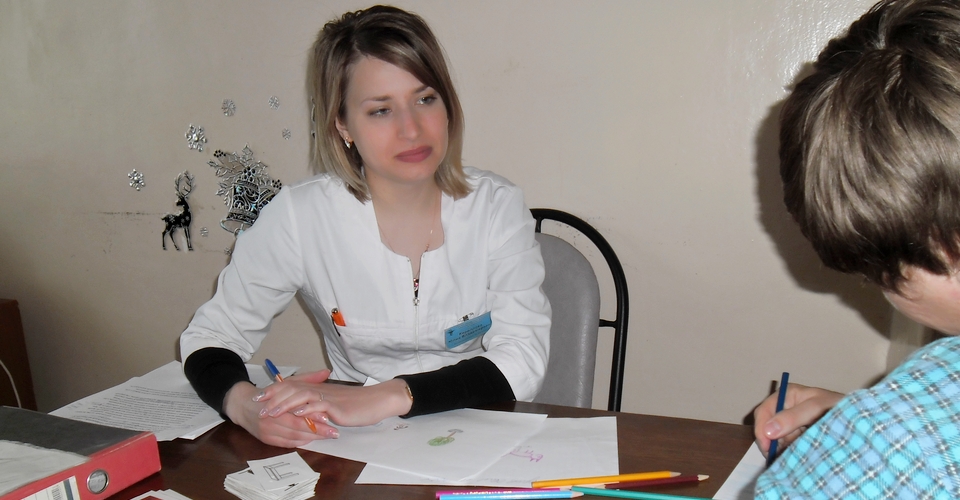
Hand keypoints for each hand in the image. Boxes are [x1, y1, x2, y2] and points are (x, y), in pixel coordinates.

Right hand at [222, 371, 338, 446]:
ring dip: (311, 438)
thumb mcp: (287, 383)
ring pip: (293, 438)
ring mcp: (267, 431)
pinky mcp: (266, 440)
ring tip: (326, 436)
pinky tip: (311, 439)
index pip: (297, 413)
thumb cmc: (269, 394)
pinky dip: (300, 442)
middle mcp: (270, 419)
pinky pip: (287, 444)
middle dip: (317, 430)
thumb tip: (326, 372)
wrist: (243, 405)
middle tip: (333, 432)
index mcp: (276, 404)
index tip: (329, 418)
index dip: (314, 417)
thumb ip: (307, 379)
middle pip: (297, 427)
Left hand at [259, 375, 412, 427]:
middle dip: (274, 397)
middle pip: (293, 388)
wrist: (377, 400)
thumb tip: (305, 410)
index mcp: (319, 388)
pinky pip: (319, 405)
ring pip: (302, 395)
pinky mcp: (337, 406)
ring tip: (272, 411)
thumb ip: (319, 405)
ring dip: (285, 403)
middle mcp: (321, 390)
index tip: (260, 396)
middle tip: (259, 405)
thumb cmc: (358, 404)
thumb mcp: (335, 403)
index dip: (275, 390)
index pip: (293, 385)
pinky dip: (306, 408)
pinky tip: (297, 413)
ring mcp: (328, 397)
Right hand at [753, 383, 843, 456]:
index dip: (762, 428)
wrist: (861, 421)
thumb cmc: (840, 407)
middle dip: (770, 441)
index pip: (764, 411)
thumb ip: (792, 417)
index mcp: (787, 394)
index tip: (767, 446)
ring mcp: (792, 424)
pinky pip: (787, 446)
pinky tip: (797, 456)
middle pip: (766, 426)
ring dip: (781, 448)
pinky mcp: (799, 437)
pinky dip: (789, 453)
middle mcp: (786, 408)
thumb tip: (767, 431)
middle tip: (777, 457)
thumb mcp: (816, 407)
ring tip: (793, 456)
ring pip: (776, 439)